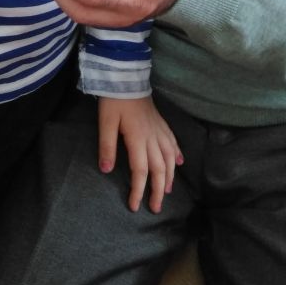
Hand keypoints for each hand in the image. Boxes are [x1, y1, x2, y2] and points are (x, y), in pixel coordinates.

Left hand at [98, 96, 181, 212]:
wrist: (126, 76)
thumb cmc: (114, 100)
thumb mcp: (105, 123)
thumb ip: (107, 146)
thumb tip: (106, 170)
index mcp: (138, 139)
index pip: (140, 171)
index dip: (138, 190)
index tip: (135, 206)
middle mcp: (152, 137)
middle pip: (159, 169)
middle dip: (158, 190)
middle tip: (156, 208)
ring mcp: (159, 129)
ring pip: (170, 157)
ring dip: (170, 176)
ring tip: (169, 191)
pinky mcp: (161, 122)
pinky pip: (173, 141)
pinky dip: (177, 154)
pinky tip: (180, 162)